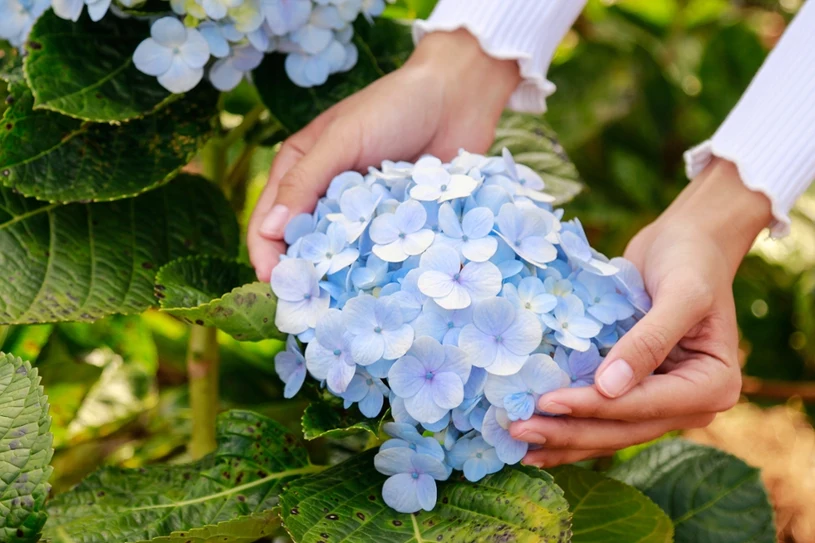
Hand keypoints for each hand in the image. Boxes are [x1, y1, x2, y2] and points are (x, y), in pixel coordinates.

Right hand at [248, 30, 520, 280]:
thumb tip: (269, 231)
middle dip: (303, 275)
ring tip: (341, 307)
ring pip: (341, 257)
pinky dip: (376, 271)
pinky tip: (379, 291)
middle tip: (309, 306)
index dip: (267, 255)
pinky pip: (380, 254)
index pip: (269, 222)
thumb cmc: (393, 106)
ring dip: (340, 279)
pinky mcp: (395, 223)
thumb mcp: (342, 138)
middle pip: (302, 247)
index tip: (277, 283)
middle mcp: (326, 197)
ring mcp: (362, 214)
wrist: (457, 98)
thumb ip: (305, 181)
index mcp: (300, 171)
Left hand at [511, 158, 773, 466]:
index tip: (547, 402)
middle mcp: (689, 403)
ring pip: (609, 432)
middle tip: (517, 431)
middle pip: (622, 429)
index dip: (594, 407)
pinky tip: (537, 436)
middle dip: (569, 433)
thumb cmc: (690, 261)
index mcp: (712, 386)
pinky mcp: (637, 390)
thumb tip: (608, 387)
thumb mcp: (680, 293)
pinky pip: (602, 414)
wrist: (689, 242)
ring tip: (517, 445)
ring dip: (564, 439)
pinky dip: (570, 424)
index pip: (643, 405)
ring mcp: (662, 400)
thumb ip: (649, 340)